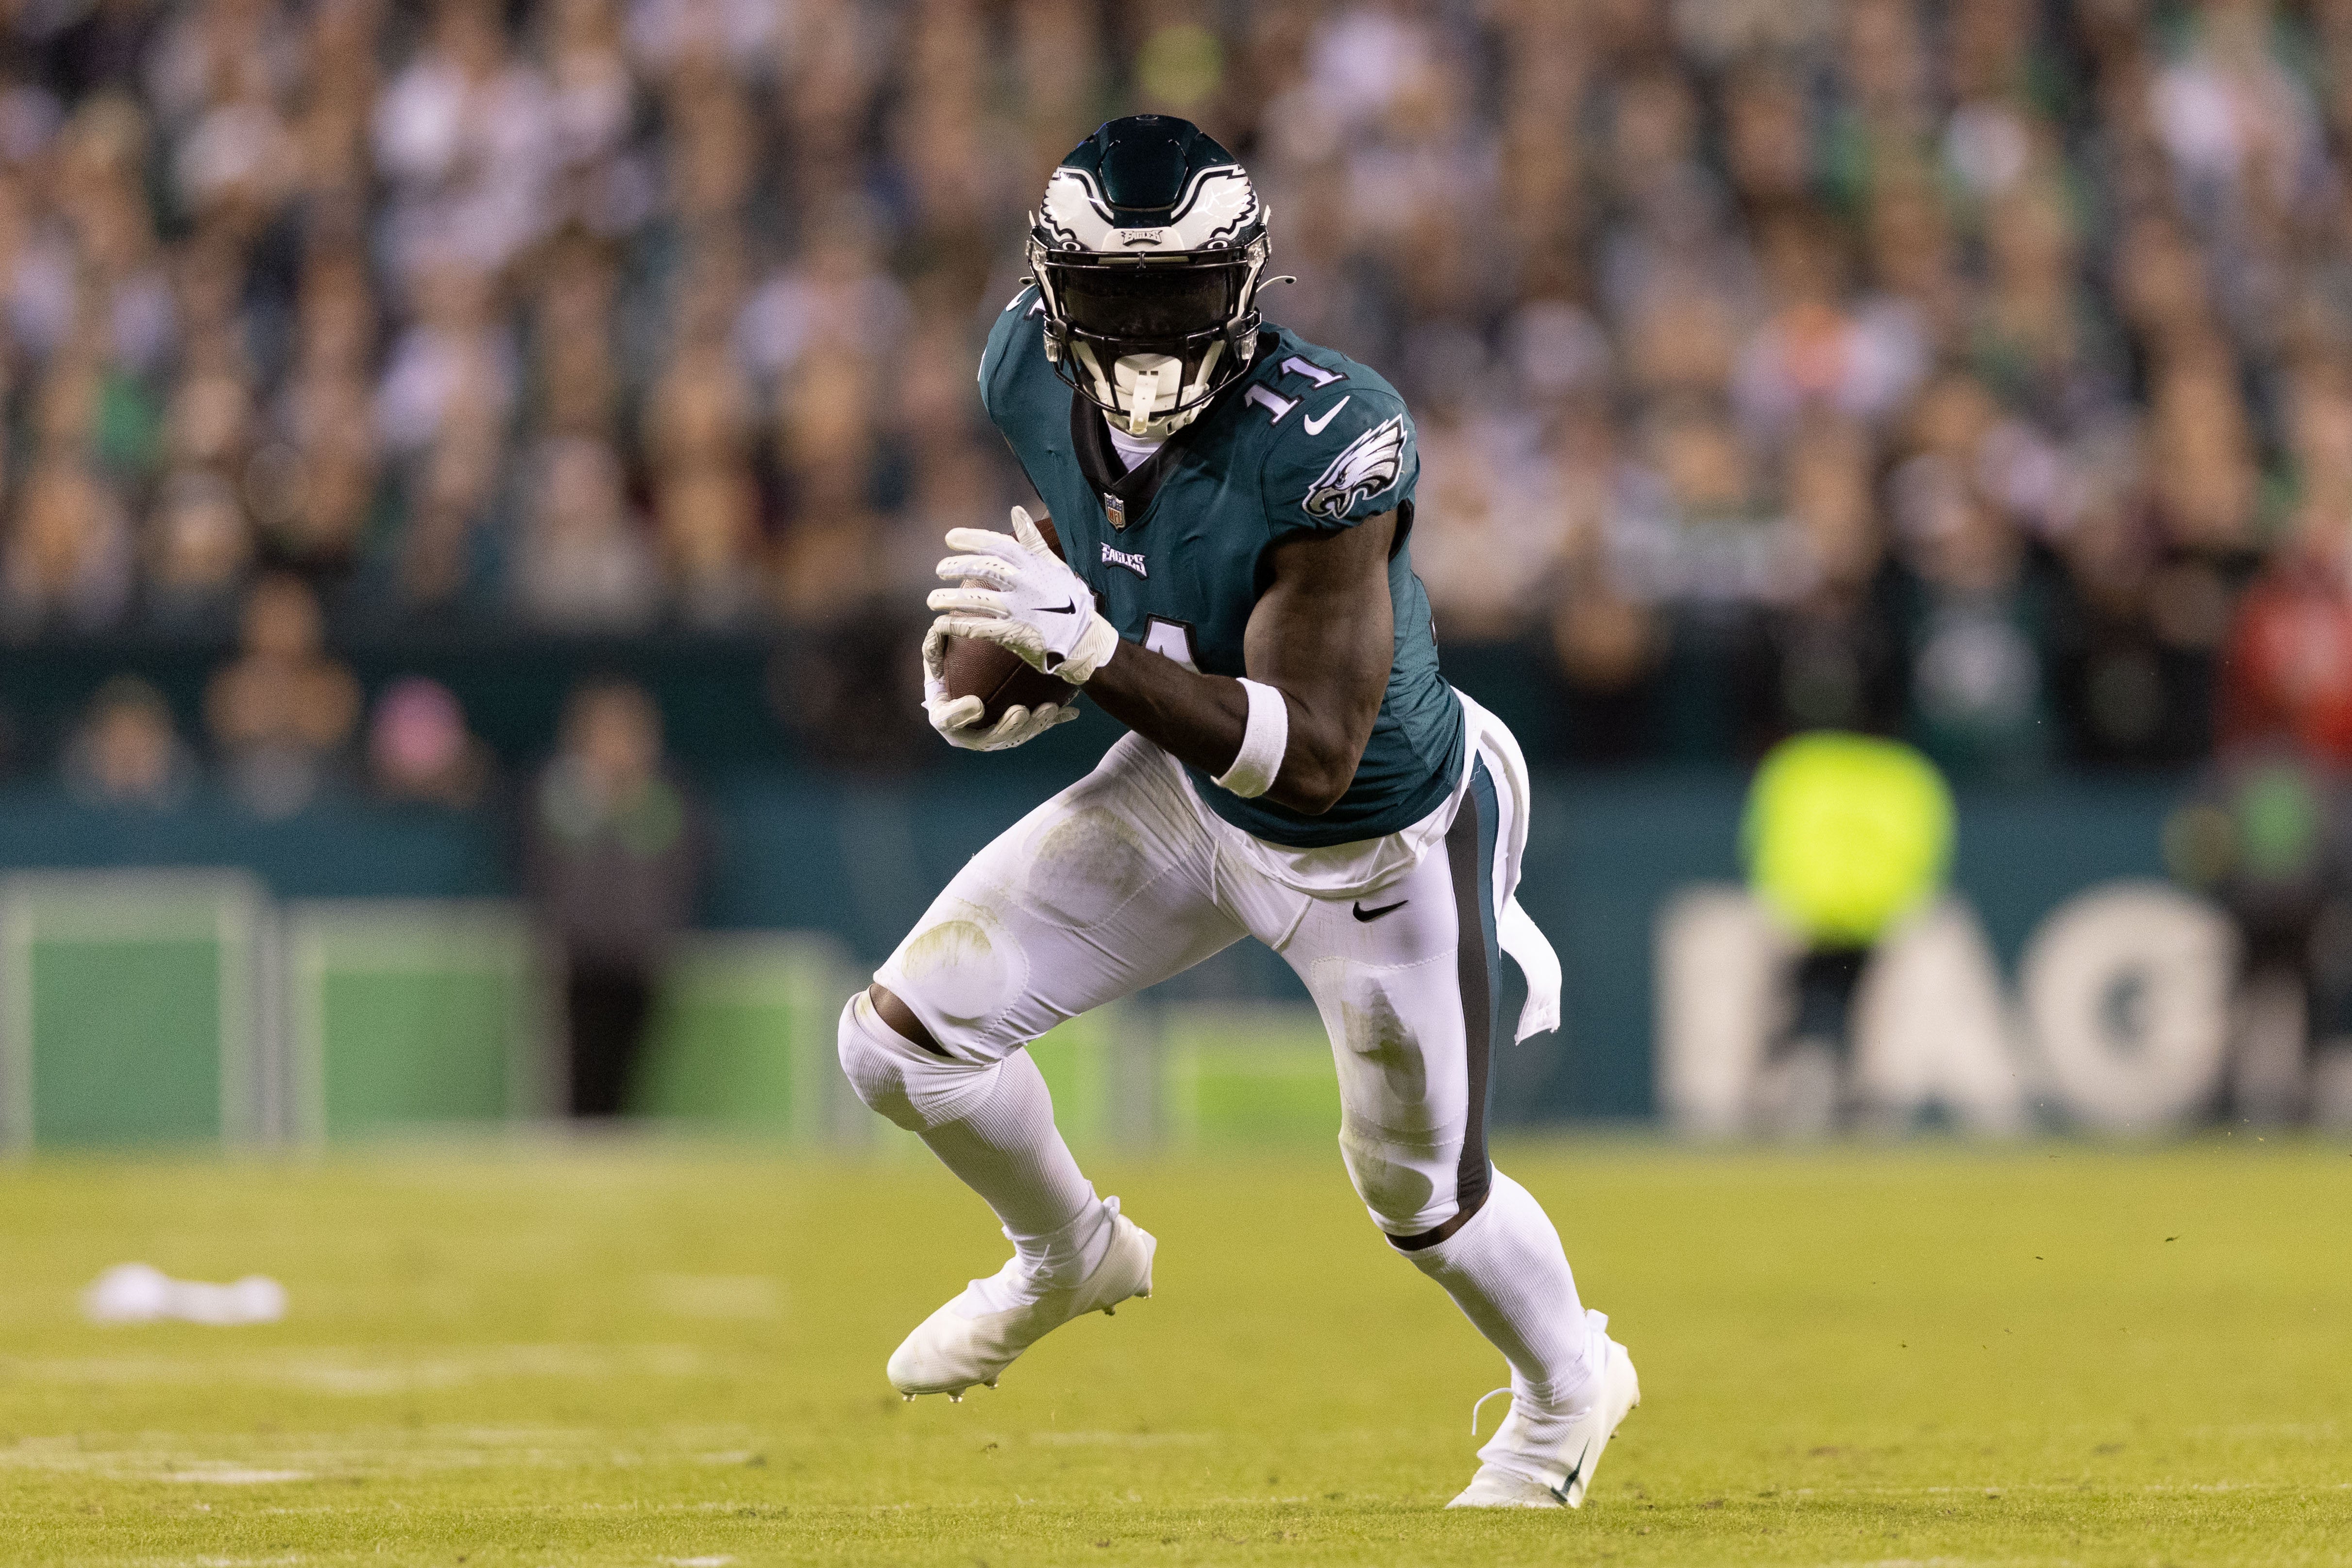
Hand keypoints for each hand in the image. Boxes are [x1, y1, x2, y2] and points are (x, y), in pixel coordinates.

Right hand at [921, 614, 1080, 750]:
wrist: (974, 675)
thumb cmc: (952, 662)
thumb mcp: (938, 652)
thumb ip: (933, 647)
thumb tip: (935, 635)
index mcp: (946, 716)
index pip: (947, 722)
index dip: (959, 716)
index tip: (976, 704)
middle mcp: (970, 732)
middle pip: (989, 739)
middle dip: (1008, 729)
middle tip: (1021, 712)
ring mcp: (995, 735)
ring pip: (1017, 736)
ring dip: (1035, 725)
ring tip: (1049, 709)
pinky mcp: (1018, 731)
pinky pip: (1037, 727)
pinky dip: (1055, 719)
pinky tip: (1072, 712)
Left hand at [928, 506, 1118, 684]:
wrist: (1084, 640)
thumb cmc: (1069, 600)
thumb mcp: (1054, 565)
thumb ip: (1032, 540)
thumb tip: (1016, 511)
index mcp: (1034, 565)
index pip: (998, 545)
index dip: (972, 539)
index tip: (950, 538)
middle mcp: (1026, 584)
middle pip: (984, 569)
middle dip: (957, 567)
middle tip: (939, 570)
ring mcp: (1019, 610)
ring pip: (977, 600)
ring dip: (949, 600)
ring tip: (932, 600)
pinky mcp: (1014, 634)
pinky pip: (979, 628)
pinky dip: (957, 626)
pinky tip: (941, 625)